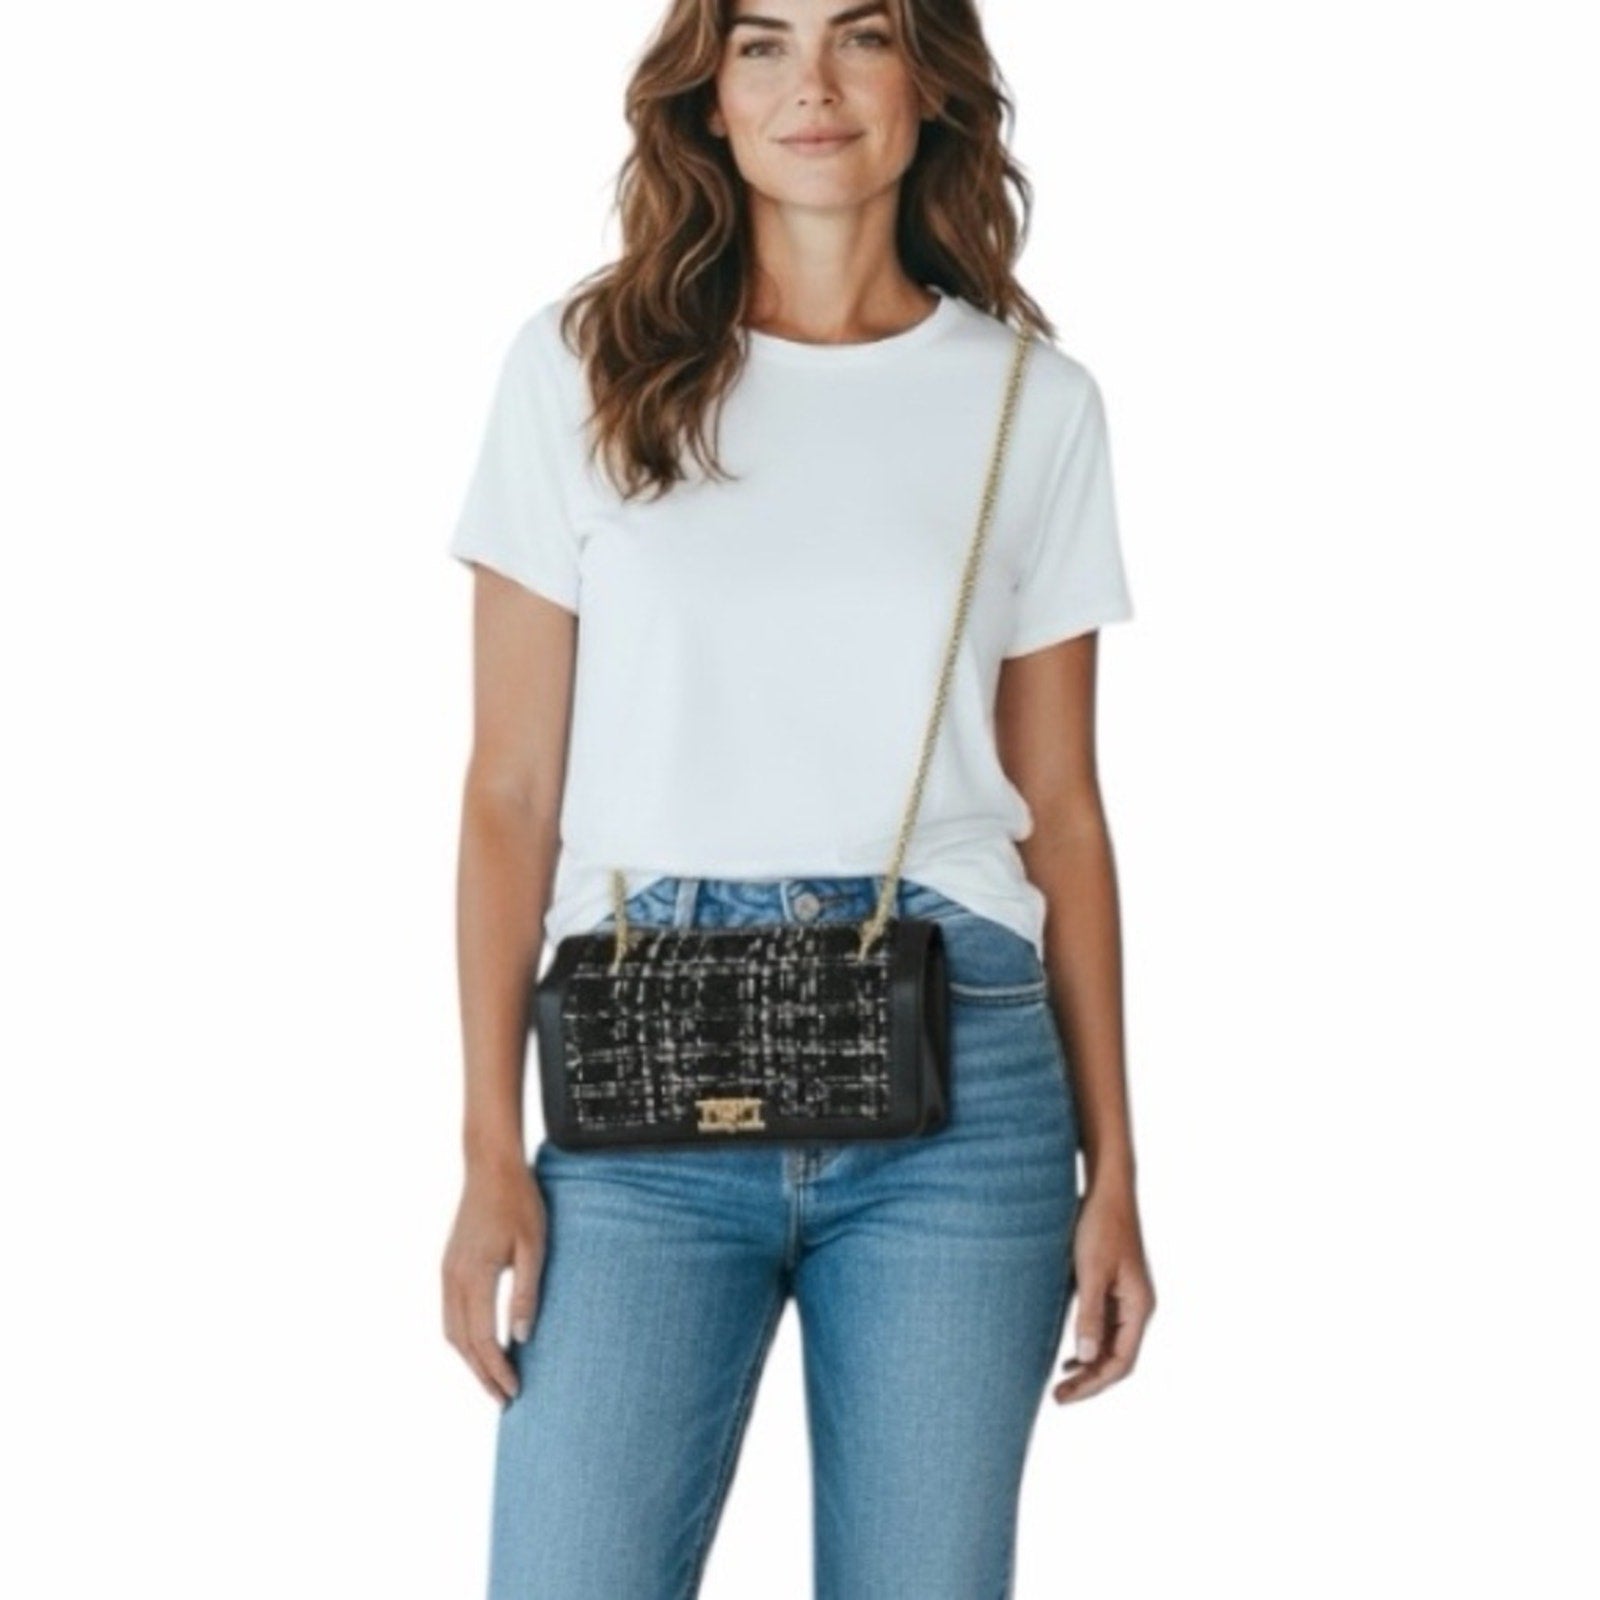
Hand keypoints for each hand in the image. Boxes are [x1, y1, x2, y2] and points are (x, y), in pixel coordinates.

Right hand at [441, 1156, 546, 1404]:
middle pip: (462, 1343)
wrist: (490, 1166)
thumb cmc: (519, 1202)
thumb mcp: (533, 1246)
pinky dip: (464, 1338)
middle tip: (505, 1399)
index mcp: (473, 1276)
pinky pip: (451, 1313)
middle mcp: (452, 1279)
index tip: (514, 1391)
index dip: (497, 1369)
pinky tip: (482, 1344)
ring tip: (493, 1379)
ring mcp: (446, 1272)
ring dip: (470, 1359)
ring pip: (451, 1331)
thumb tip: (522, 1337)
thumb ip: (526, 1291)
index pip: (482, 1339)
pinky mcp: (448, 1265)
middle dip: (482, 1374)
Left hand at [1053, 1183, 1155, 1404]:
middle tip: (1058, 1397)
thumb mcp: (1090, 1271)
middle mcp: (1138, 1306)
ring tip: (1062, 1382)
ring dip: (1089, 1364)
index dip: (1093, 1384)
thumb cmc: (1100, 1227)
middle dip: (1090, 1380)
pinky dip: (1089, 1344)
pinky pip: (1105, 1326)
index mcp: (1139, 1307)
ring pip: (1111, 1344)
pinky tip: (1071, 1352)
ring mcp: (1127, 1297)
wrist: (1108, 1190)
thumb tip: (1087, 1357)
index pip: (1121, 1362)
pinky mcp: (1114, 1286)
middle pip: (1117, 1358)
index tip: (1065, 1395)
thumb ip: (1089, 1314)